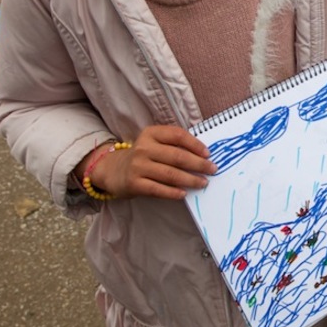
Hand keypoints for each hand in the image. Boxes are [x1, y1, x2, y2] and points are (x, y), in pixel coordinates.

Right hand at [89, 125, 216, 199]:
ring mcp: (138, 166)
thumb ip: (174, 144)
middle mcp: (143, 148)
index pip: (177, 135)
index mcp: (151, 133)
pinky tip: (184, 193)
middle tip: (212, 170)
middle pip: (177, 156)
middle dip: (198, 164)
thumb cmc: (144, 156)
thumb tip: (203, 155)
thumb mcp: (154, 143)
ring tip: (203, 183)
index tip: (208, 153)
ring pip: (170, 174)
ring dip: (190, 179)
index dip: (195, 144)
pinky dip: (173, 192)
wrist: (114, 170)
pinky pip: (158, 189)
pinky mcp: (134, 183)